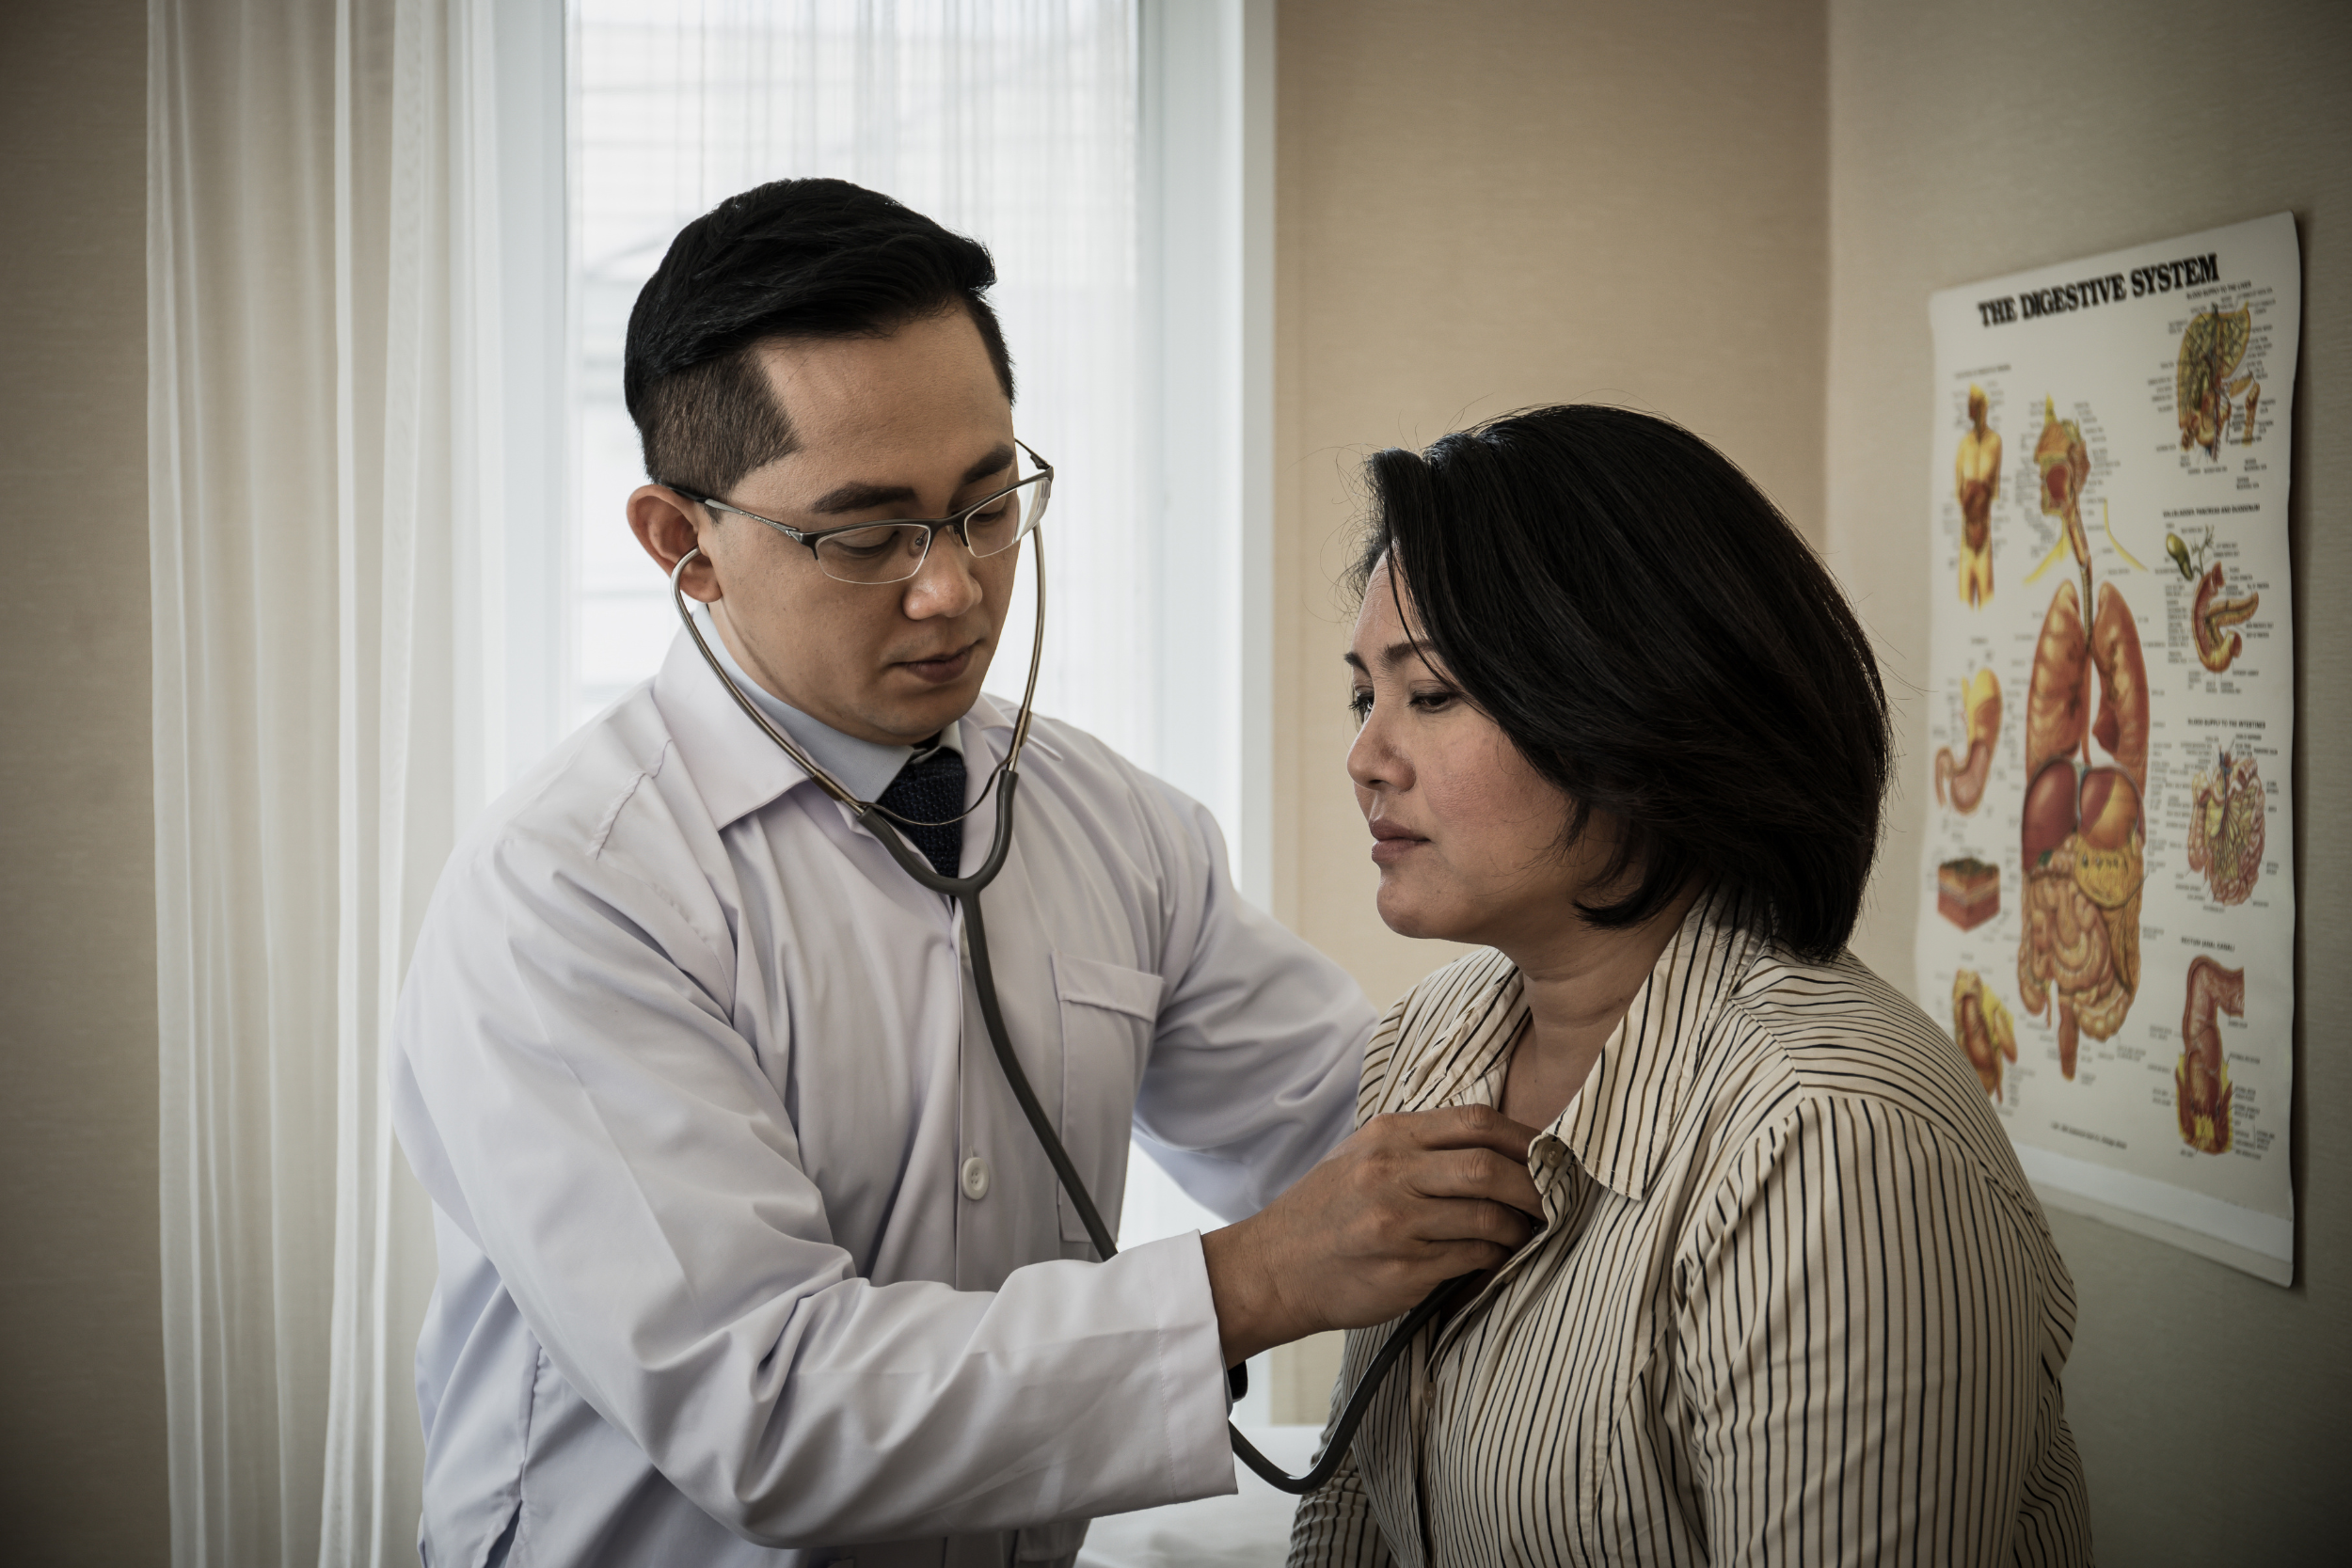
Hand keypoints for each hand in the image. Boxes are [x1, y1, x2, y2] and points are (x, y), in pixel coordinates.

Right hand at [1199, 1105, 1541, 1364]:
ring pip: (1487, 1217)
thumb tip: (1494, 1147)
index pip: (1475, 1122)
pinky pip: (1471, 1258)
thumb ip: (1418, 1146)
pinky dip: (1494, 1257)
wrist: (1272, 1268)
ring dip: (1518, 1227)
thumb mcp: (1360, 1156)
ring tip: (1525, 1232)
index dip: (1525, 1139)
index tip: (1550, 1156)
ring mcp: (1396, 1223)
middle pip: (1489, 1168)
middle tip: (1554, 1199)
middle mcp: (1390, 1173)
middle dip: (1535, 1186)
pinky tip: (1496, 1258)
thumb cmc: (1324, 1213)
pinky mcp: (1402, 1270)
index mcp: (1387, 1136)